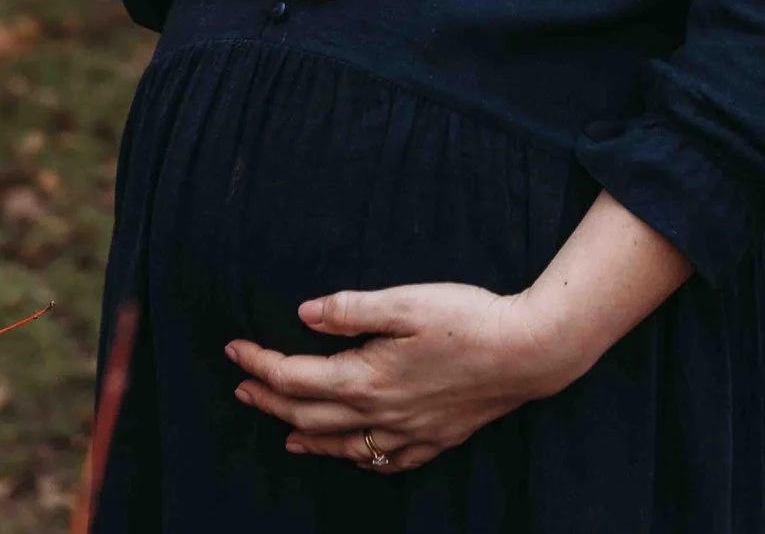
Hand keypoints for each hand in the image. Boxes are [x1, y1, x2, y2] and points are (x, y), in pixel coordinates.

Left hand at [224, 284, 589, 472]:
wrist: (531, 352)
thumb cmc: (469, 318)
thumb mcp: (405, 302)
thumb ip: (350, 310)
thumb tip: (304, 314)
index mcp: (366, 377)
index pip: (296, 376)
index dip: (259, 363)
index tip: (234, 348)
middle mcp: (381, 414)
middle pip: (309, 414)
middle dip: (270, 401)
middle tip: (242, 387)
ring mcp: (409, 433)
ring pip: (343, 446)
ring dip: (305, 437)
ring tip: (282, 432)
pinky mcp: (436, 439)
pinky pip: (385, 462)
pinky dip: (358, 459)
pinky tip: (352, 454)